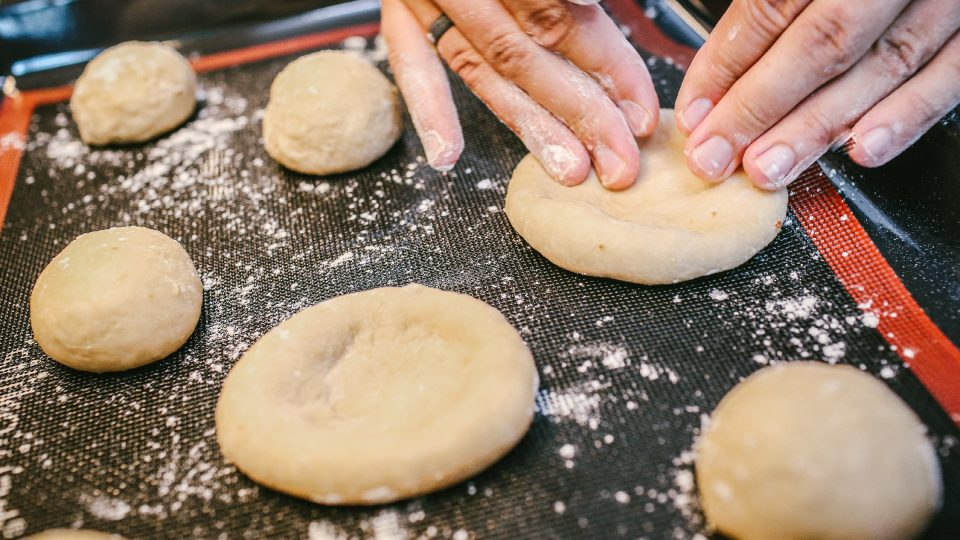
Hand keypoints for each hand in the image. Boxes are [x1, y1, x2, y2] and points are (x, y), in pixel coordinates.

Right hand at [382, 0, 660, 188]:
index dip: (611, 67)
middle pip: (531, 54)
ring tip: (566, 170)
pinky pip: (407, 59)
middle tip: (620, 164)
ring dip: (528, 124)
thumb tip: (596, 9)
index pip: (568, 16)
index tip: (643, 111)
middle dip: (583, 115)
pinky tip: (448, 156)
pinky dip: (428, 107)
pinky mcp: (397, 4)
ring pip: (483, 67)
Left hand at [675, 0, 959, 188]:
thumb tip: (721, 65)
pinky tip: (861, 149)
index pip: (770, 6)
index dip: (726, 64)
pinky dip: (906, 117)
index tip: (695, 112)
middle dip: (759, 109)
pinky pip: (949, 75)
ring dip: (816, 127)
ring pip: (879, 68)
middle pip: (821, 44)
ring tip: (767, 168)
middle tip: (716, 156)